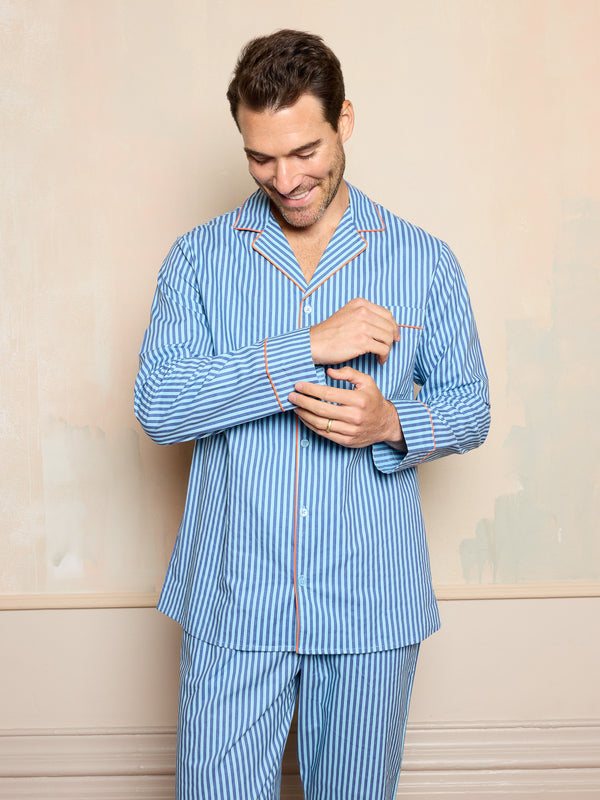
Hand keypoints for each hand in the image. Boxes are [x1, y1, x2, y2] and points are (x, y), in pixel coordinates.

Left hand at [288, 366, 405, 449]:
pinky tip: (304, 418)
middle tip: (291, 396)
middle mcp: (355, 417)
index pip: (328, 394)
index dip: (311, 389)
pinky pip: (324, 434)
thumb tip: (328, 372)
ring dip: (304, 415)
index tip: (299, 385)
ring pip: (320, 424)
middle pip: (321, 409)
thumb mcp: (366, 381)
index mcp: (359, 400)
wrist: (386, 424)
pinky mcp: (347, 441)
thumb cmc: (373, 400)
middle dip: (303, 402)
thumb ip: (349, 373)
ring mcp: (350, 431)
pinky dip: (311, 426)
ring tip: (295, 407)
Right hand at [310, 298, 399, 365]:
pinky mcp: (362, 341)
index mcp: (360, 304)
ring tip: (381, 355)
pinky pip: (383, 349)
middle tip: (388, 347)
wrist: (315, 343)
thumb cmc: (329, 332)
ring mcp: (362, 326)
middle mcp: (362, 312)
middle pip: (389, 326)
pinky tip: (379, 359)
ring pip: (388, 338)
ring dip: (387, 349)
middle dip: (391, 339)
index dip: (393, 326)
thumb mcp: (347, 314)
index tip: (394, 335)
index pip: (387, 314)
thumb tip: (385, 325)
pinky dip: (384, 356)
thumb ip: (364, 315)